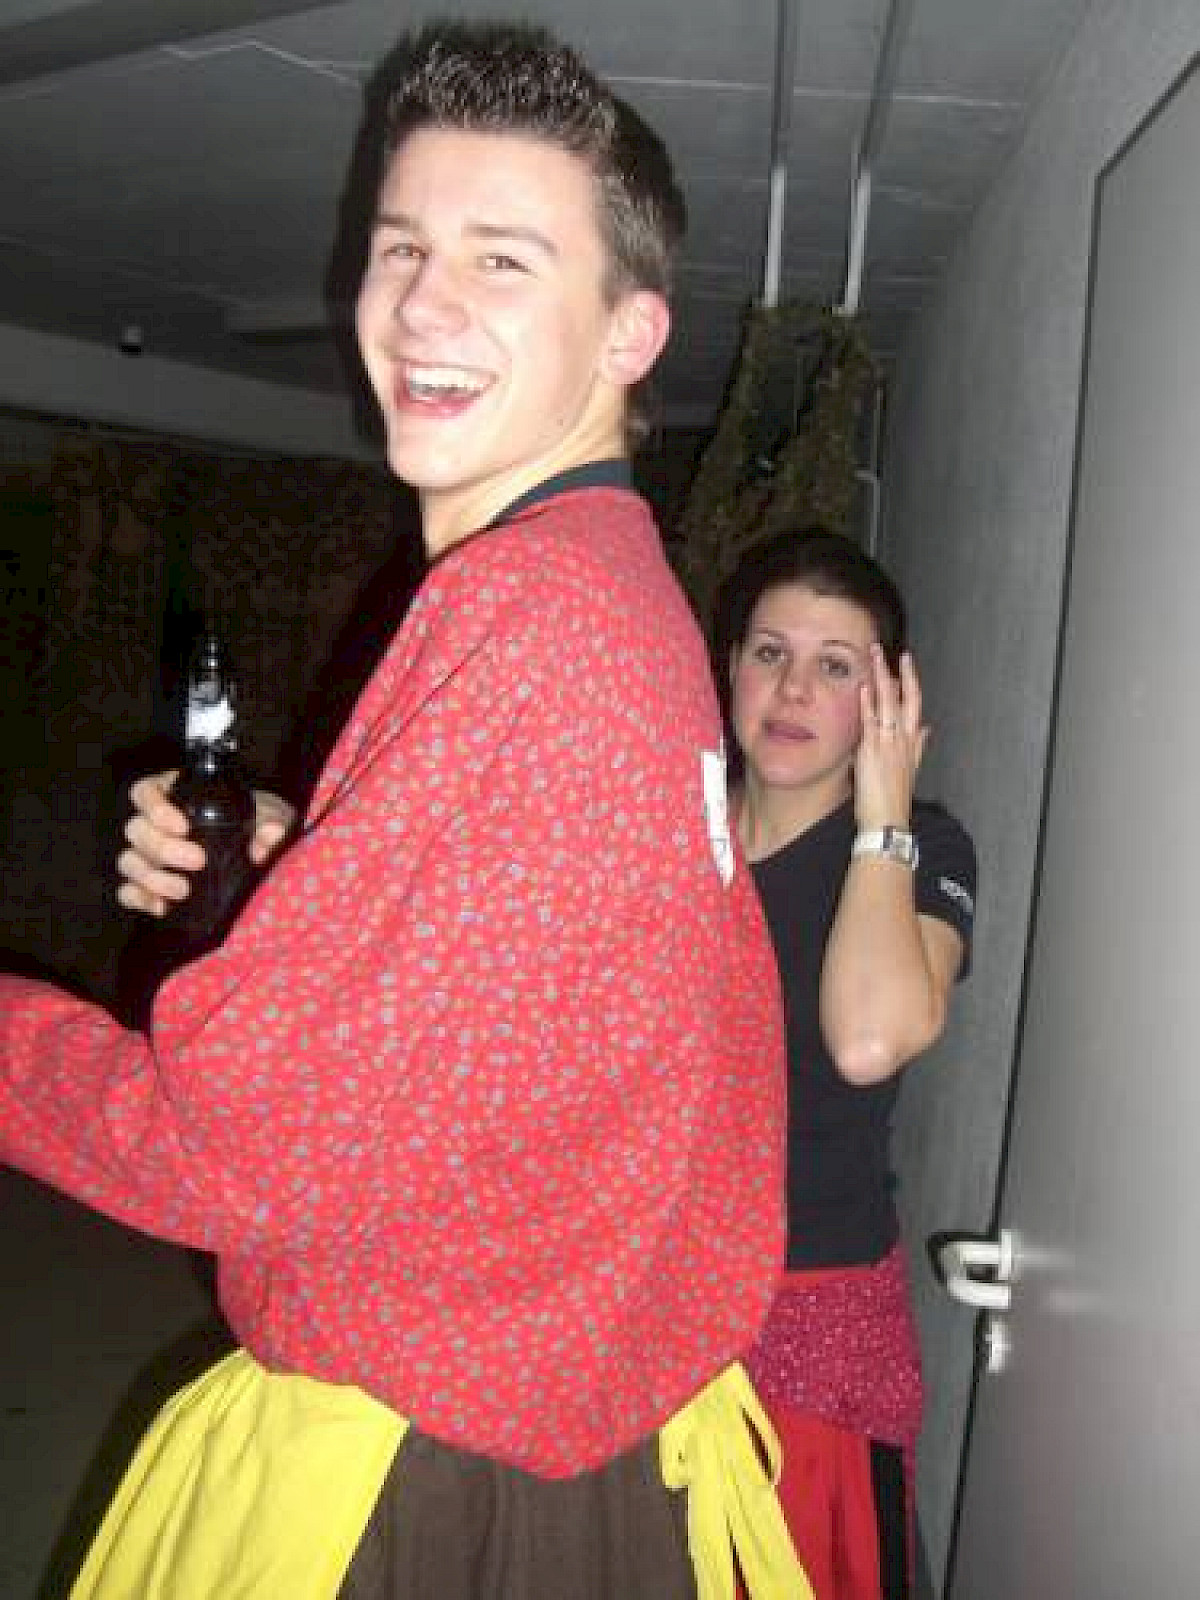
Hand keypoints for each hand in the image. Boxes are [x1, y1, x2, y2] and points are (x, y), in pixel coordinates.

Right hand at [116, 770, 294, 916]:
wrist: (259, 851)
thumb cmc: (258, 823)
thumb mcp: (271, 815)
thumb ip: (272, 822)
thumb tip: (266, 839)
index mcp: (178, 795)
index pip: (145, 791)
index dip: (155, 807)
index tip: (182, 826)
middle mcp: (156, 823)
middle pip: (136, 830)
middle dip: (163, 848)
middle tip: (198, 861)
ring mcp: (148, 855)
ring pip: (128, 861)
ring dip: (152, 877)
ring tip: (184, 890)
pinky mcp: (147, 884)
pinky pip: (127, 891)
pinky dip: (140, 899)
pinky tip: (163, 908)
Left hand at [853, 646, 927, 829]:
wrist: (887, 821)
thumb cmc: (894, 799)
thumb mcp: (911, 769)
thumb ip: (918, 746)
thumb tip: (926, 729)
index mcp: (912, 743)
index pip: (915, 705)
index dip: (912, 683)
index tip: (907, 664)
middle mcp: (903, 739)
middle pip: (907, 698)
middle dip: (902, 673)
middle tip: (895, 652)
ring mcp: (889, 743)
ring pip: (888, 703)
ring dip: (882, 677)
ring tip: (875, 656)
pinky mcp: (872, 751)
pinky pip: (871, 721)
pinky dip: (868, 702)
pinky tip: (864, 686)